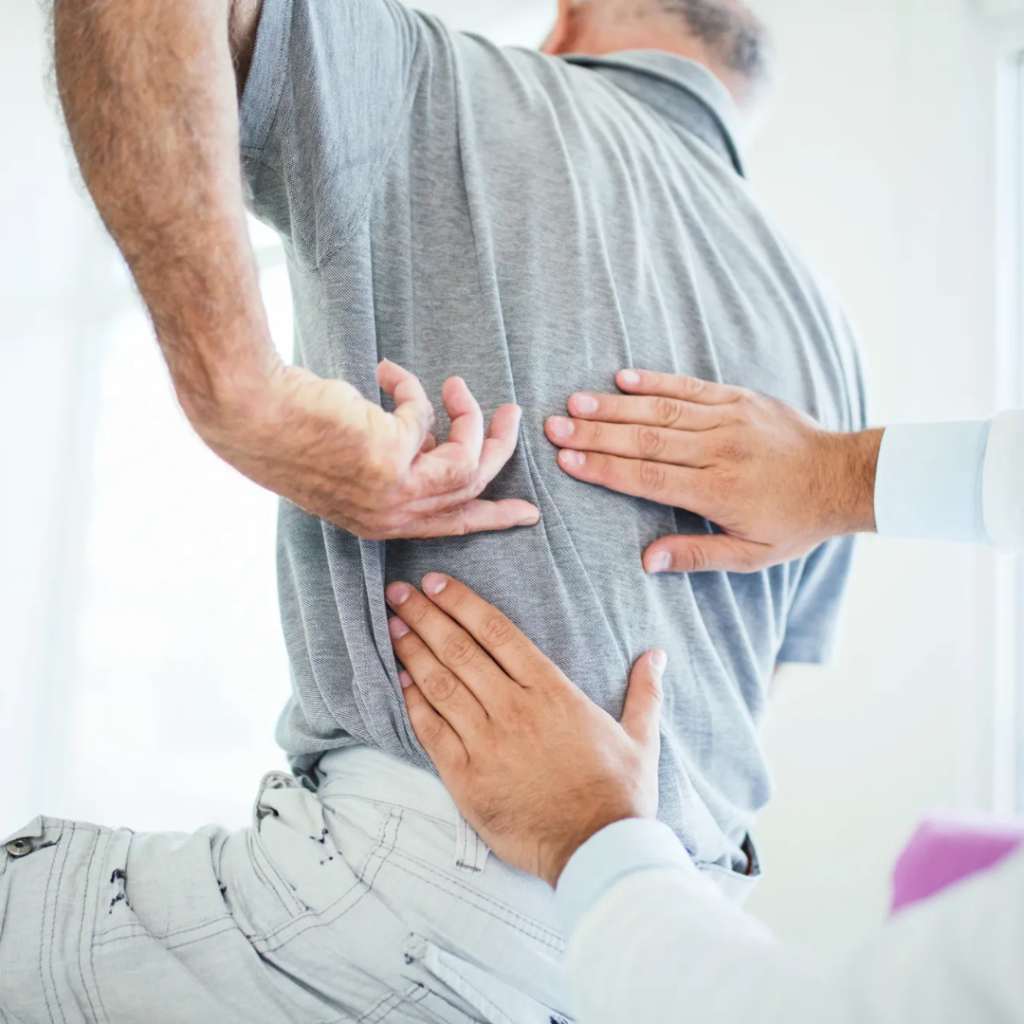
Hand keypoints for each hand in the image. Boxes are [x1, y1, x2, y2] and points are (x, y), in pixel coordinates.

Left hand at [198, 360, 539, 539]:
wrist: (252, 415)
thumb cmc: (293, 433)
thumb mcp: (356, 462)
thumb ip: (399, 461)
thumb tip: (432, 438)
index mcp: (382, 522)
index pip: (452, 526)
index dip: (493, 517)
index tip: (527, 513)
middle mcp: (392, 515)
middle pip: (473, 490)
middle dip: (500, 450)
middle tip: (512, 415)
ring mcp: (394, 491)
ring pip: (468, 460)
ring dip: (472, 416)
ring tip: (457, 385)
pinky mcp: (393, 456)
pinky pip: (426, 415)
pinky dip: (411, 388)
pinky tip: (384, 372)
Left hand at [385, 574, 664, 886]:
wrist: (597, 850)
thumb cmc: (620, 794)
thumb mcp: (641, 738)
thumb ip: (644, 692)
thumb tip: (656, 654)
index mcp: (551, 691)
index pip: (497, 632)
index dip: (462, 602)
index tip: (436, 583)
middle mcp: (514, 708)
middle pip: (460, 650)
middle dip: (425, 616)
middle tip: (398, 592)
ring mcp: (487, 742)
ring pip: (441, 684)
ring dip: (413, 651)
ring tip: (391, 625)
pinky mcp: (466, 777)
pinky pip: (432, 730)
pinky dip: (413, 702)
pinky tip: (399, 680)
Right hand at [545, 370, 882, 572]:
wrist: (844, 477)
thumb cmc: (794, 521)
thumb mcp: (751, 555)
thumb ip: (696, 557)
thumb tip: (646, 561)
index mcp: (717, 491)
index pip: (648, 478)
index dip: (604, 468)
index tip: (567, 460)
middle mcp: (718, 450)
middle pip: (645, 439)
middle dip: (595, 433)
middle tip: (553, 426)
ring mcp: (728, 420)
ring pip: (661, 409)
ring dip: (614, 405)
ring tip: (574, 402)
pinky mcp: (739, 399)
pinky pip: (690, 386)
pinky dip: (655, 380)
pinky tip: (622, 377)